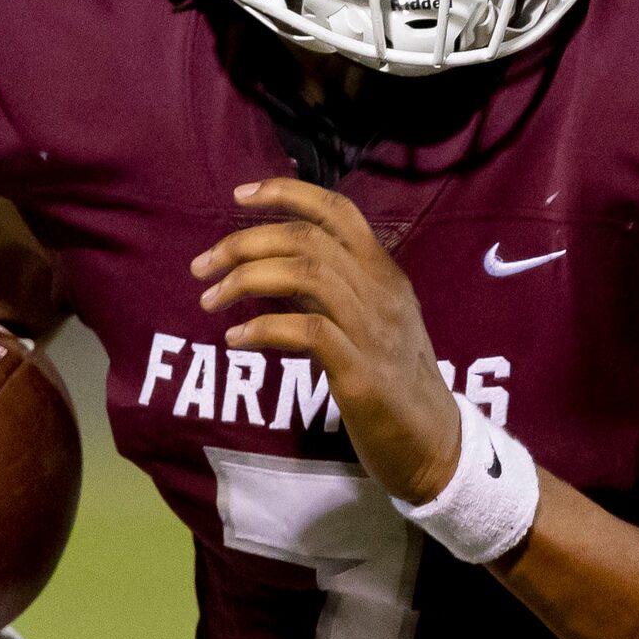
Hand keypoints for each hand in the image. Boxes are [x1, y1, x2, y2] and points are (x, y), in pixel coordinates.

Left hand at [192, 178, 463, 503]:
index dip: (286, 193)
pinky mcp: (362, 373)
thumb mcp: (369, 322)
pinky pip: (308, 332)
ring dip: (247, 280)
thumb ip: (329, 292)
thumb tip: (270, 270)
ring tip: (210, 299)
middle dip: (245, 243)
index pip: (337, 211)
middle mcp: (382, 292)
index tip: (238, 195)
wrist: (436, 444)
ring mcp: (374, 331)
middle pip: (307, 240)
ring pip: (306, 274)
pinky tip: (236, 339)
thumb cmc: (396, 382)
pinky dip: (264, 329)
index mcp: (385, 274)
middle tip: (202, 266)